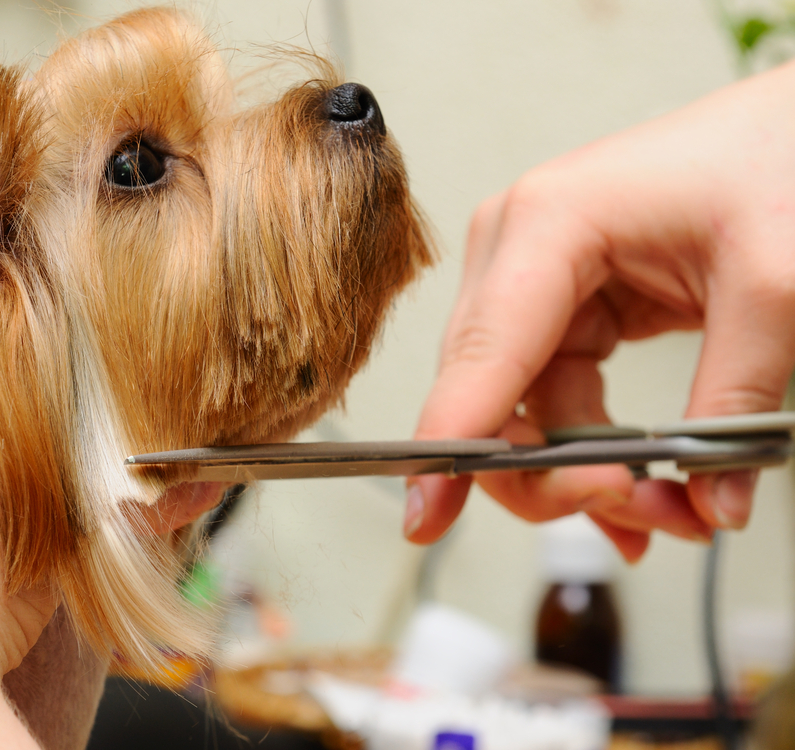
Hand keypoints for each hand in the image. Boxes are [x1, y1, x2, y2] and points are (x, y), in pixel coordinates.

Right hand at [407, 60, 794, 558]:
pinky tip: (639, 488)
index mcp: (547, 224)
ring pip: (526, 413)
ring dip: (587, 476)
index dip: (450, 445)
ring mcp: (534, 281)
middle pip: (491, 397)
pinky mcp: (562, 306)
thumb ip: (735, 401)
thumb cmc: (773, 160)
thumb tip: (711, 501)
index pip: (481, 357)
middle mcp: (519, 253)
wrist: (787, 129)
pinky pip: (558, 401)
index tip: (425, 512)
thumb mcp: (773, 285)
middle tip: (640, 519)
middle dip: (555, 477)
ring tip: (669, 512)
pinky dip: (595, 452)